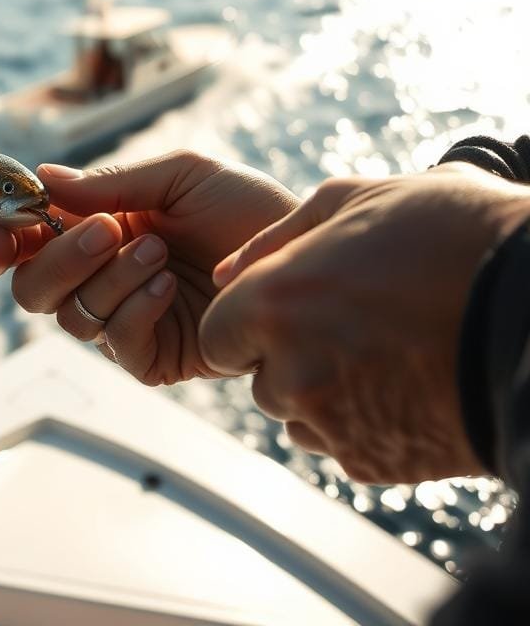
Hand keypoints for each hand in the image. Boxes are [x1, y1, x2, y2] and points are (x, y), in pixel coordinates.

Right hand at [0, 152, 298, 384]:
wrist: (302, 252)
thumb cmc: (243, 206)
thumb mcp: (179, 175)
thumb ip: (110, 183)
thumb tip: (42, 179)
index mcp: (94, 226)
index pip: (22, 239)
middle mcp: (99, 274)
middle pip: (28, 286)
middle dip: (56, 258)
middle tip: (104, 230)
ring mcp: (123, 318)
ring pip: (68, 314)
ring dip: (108, 278)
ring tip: (159, 250)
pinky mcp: (153, 356)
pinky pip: (114, 343)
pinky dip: (132, 310)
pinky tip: (168, 287)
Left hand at [199, 163, 529, 481]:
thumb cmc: (446, 234)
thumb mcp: (351, 201)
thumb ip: (273, 238)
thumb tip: (223, 271)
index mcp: (273, 305)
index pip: (218, 335)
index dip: (247, 320)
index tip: (285, 308)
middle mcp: (291, 372)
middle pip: (259, 380)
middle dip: (286, 356)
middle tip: (347, 323)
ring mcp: (335, 424)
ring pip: (300, 416)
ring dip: (323, 391)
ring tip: (382, 350)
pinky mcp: (377, 463)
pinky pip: (346, 447)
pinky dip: (365, 423)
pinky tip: (406, 382)